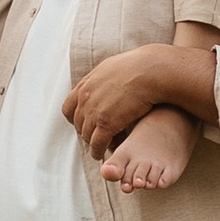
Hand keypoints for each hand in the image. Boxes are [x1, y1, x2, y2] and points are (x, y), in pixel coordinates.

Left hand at [65, 46, 201, 157]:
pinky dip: (97, 150)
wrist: (150, 71)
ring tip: (103, 146)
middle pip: (78, 123)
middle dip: (86, 131)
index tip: (85, 123)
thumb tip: (103, 81)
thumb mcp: (111, 67)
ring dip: (93, 142)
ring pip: (86, 135)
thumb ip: (102, 78)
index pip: (69, 107)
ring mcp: (94, 111)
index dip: (76, 118)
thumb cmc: (138, 67)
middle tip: (97, 137)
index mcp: (86, 84)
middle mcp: (85, 98)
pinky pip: (96, 143)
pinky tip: (102, 153)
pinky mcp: (106, 123)